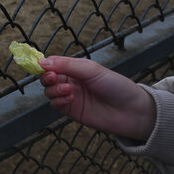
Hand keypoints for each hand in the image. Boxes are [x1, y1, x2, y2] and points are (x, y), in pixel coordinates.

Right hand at [39, 56, 155, 140]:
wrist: (131, 111)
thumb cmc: (115, 86)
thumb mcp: (90, 70)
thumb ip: (66, 65)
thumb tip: (41, 61)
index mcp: (75, 68)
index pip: (52, 63)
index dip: (44, 64)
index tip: (41, 65)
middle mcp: (70, 81)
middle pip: (47, 77)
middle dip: (47, 77)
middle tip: (53, 78)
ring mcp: (69, 96)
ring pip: (48, 91)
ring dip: (54, 90)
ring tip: (68, 90)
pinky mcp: (70, 110)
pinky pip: (55, 104)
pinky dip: (59, 100)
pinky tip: (71, 99)